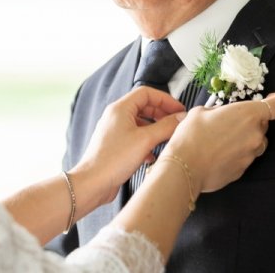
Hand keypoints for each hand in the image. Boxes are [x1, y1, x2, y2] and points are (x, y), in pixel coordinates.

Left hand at [73, 86, 185, 203]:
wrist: (93, 183)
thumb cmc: (114, 159)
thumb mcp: (145, 140)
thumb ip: (165, 126)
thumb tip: (181, 117)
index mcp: (120, 108)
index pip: (146, 93)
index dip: (165, 99)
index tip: (179, 110)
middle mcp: (116, 116)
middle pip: (143, 107)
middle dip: (162, 114)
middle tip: (177, 123)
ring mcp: (115, 131)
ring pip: (140, 124)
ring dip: (155, 129)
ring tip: (168, 138)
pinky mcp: (115, 146)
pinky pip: (135, 138)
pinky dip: (147, 142)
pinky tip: (153, 155)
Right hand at [165, 93, 274, 192]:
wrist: (185, 168)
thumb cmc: (192, 136)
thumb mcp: (201, 111)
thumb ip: (219, 111)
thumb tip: (221, 115)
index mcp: (248, 114)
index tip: (269, 100)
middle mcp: (255, 135)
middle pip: (263, 125)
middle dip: (249, 123)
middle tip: (227, 123)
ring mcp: (251, 154)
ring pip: (254, 142)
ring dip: (243, 140)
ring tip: (221, 141)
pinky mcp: (244, 170)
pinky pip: (244, 157)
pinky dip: (235, 154)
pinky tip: (217, 154)